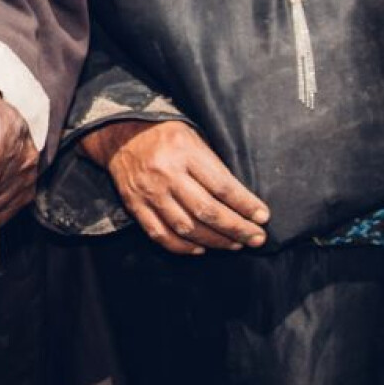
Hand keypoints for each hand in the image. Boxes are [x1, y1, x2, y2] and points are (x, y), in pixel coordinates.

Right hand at [77, 119, 267, 255]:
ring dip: (214, 241)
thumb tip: (241, 199)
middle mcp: (166, 174)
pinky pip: (160, 234)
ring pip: (186, 227)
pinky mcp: (135, 206)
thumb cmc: (165, 134)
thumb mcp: (194, 136)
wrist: (120, 134)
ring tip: (235, 245)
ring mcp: (149, 192)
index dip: (245, 204)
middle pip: (207, 210)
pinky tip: (201, 249)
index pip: (222, 186)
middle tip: (256, 238)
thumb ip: (212, 165)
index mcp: (184, 151)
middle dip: (236, 228)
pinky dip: (182, 247)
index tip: (263, 217)